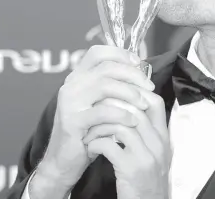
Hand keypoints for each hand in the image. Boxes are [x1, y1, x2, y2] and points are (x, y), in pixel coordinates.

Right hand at [39, 45, 155, 187]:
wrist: (64, 161)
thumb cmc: (88, 130)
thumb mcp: (99, 104)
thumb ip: (112, 86)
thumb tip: (140, 71)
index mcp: (78, 77)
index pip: (98, 52)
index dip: (120, 54)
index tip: (139, 64)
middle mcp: (71, 85)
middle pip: (106, 67)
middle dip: (133, 74)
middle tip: (149, 86)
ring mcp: (70, 102)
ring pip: (105, 85)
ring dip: (130, 93)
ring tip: (144, 103)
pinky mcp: (72, 121)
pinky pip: (103, 111)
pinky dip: (122, 114)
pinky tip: (133, 120)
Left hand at [83, 88, 170, 198]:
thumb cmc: (146, 178)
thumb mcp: (152, 153)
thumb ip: (145, 132)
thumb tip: (129, 108)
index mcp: (163, 136)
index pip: (155, 102)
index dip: (135, 92)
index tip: (115, 93)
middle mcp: (158, 143)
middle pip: (135, 110)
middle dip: (111, 105)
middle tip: (94, 107)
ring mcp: (146, 156)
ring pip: (121, 126)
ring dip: (100, 125)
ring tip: (89, 129)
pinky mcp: (131, 170)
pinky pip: (110, 146)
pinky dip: (96, 143)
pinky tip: (91, 146)